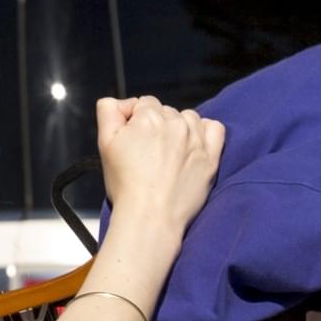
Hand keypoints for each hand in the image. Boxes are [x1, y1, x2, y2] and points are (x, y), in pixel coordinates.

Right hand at [95, 95, 223, 245]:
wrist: (150, 217)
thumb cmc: (126, 185)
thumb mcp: (105, 144)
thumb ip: (109, 112)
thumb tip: (120, 102)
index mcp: (148, 117)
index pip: (144, 103)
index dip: (136, 120)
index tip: (133, 141)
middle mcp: (175, 123)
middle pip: (166, 111)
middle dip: (156, 126)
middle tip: (148, 154)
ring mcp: (196, 139)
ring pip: (188, 118)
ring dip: (179, 128)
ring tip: (169, 153)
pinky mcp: (211, 157)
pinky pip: (215, 129)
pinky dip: (205, 132)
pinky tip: (193, 145)